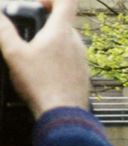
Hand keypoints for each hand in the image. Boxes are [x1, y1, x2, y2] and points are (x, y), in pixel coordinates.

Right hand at [0, 0, 89, 117]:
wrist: (63, 115)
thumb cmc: (41, 85)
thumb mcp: (14, 54)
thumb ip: (4, 30)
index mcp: (62, 32)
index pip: (67, 1)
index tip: (38, 2)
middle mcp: (77, 43)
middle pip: (64, 21)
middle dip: (46, 21)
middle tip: (28, 30)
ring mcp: (82, 59)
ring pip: (67, 41)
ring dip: (51, 41)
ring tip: (33, 52)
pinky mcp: (83, 74)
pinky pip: (71, 58)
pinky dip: (58, 57)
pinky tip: (44, 70)